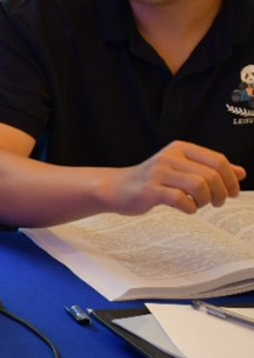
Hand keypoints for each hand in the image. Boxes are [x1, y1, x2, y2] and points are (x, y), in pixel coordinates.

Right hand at [106, 141, 245, 215]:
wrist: (115, 188)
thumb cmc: (152, 180)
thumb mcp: (182, 169)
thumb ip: (209, 169)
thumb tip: (240, 173)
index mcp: (180, 148)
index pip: (217, 160)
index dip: (230, 178)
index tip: (232, 192)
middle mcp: (170, 157)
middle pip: (210, 175)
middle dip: (221, 193)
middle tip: (218, 203)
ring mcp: (159, 173)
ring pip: (198, 186)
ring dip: (206, 200)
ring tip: (201, 205)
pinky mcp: (150, 190)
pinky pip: (180, 199)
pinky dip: (190, 208)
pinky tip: (186, 208)